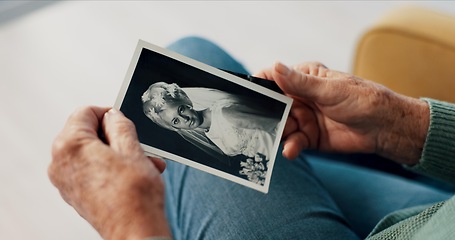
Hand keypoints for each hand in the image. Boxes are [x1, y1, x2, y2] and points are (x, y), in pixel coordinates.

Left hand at [48, 107, 170, 239]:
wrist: (135, 231)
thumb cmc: (134, 197)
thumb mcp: (132, 149)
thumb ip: (120, 125)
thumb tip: (113, 116)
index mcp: (70, 145)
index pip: (85, 112)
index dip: (108, 113)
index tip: (123, 120)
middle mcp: (60, 163)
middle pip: (87, 133)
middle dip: (116, 137)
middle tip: (138, 145)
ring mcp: (65, 180)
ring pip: (92, 152)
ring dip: (118, 153)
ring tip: (143, 163)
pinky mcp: (74, 193)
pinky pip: (90, 169)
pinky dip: (110, 167)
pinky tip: (133, 174)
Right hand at [256, 62, 428, 164]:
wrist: (384, 128)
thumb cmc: (362, 99)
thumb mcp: (329, 89)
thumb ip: (299, 82)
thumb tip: (274, 66)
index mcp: (303, 78)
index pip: (273, 79)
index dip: (259, 86)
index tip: (246, 96)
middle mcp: (299, 98)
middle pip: (272, 106)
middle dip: (266, 115)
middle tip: (260, 123)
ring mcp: (303, 118)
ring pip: (280, 126)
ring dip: (278, 133)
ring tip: (281, 137)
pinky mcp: (308, 138)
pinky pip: (292, 142)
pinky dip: (289, 147)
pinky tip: (290, 150)